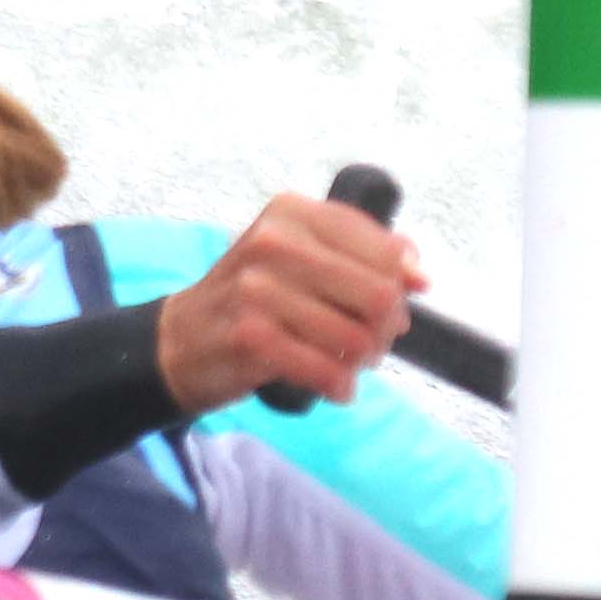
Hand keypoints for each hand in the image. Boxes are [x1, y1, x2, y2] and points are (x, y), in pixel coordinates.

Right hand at [154, 191, 424, 416]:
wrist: (180, 339)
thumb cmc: (252, 297)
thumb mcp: (299, 256)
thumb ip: (360, 256)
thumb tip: (420, 276)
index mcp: (292, 213)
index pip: (383, 247)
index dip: (403, 282)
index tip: (401, 300)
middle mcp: (273, 242)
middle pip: (379, 294)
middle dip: (387, 327)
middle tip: (375, 341)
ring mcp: (257, 289)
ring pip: (357, 338)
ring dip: (365, 360)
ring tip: (352, 363)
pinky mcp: (249, 337)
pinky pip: (326, 370)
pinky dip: (341, 385)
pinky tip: (337, 387)